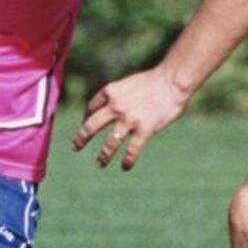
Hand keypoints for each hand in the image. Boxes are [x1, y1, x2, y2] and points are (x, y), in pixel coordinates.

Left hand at [73, 65, 189, 169]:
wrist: (172, 81)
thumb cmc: (154, 80)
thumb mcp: (129, 84)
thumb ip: (118, 97)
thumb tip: (111, 111)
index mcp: (111, 92)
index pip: (92, 107)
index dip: (86, 117)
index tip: (85, 124)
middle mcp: (116, 106)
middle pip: (92, 126)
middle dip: (82, 138)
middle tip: (75, 147)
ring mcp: (129, 119)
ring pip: (110, 143)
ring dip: (103, 156)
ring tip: (99, 164)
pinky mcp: (144, 129)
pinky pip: (132, 150)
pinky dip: (128, 160)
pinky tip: (125, 167)